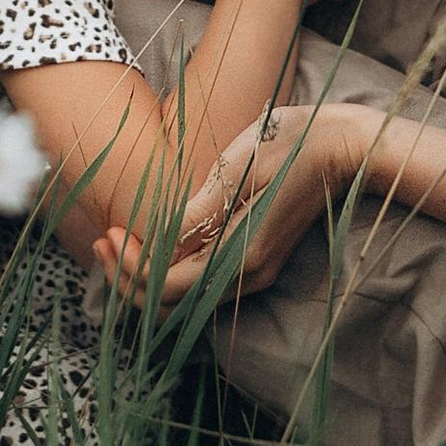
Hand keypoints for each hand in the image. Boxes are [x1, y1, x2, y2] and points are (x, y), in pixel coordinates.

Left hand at [96, 105, 360, 306]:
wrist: (343, 145)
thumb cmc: (290, 143)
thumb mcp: (236, 168)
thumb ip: (195, 213)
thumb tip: (156, 241)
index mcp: (240, 255)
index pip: (167, 286)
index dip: (130, 268)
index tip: (111, 233)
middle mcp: (246, 275)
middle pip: (172, 302)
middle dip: (129, 278)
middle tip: (102, 242)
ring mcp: (254, 271)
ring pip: (185, 296)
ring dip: (146, 277)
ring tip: (118, 244)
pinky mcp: (255, 260)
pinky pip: (202, 281)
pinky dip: (170, 271)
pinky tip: (153, 245)